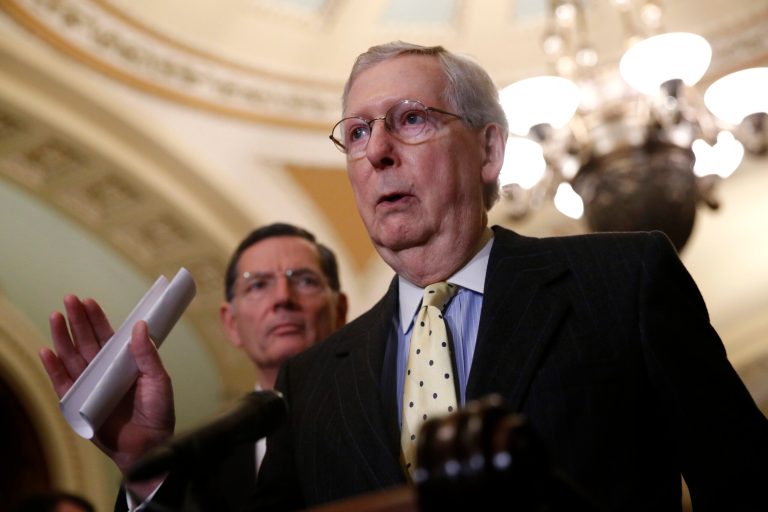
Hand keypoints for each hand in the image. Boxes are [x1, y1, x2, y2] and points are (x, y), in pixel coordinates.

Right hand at [39, 295, 174, 494]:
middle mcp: (105, 371)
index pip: (107, 336)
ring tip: (55, 317)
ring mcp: (90, 386)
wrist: (149, 445)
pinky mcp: (78, 404)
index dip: (97, 319)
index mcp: (124, 362)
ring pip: (72, 357)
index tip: (89, 301)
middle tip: (69, 300)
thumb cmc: (158, 412)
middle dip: (77, 321)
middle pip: (86, 342)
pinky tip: (47, 351)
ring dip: (62, 338)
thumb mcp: (159, 380)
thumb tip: (139, 326)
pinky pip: (64, 384)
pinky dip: (54, 369)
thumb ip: (148, 354)